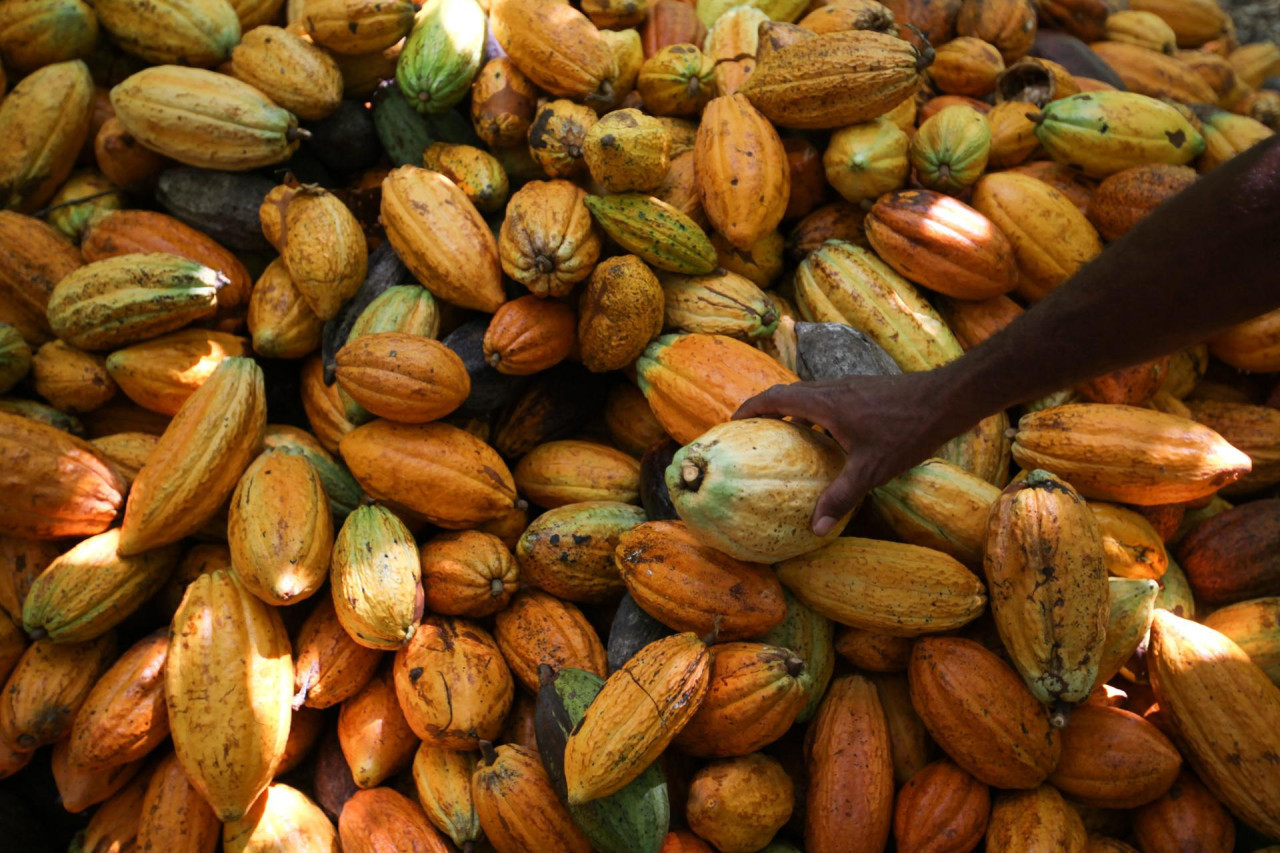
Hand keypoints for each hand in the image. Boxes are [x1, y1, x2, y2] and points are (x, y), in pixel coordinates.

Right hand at [733, 370, 973, 535]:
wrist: (945, 400)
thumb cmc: (906, 432)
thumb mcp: (870, 470)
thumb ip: (840, 497)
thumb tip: (816, 528)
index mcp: (824, 404)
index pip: (774, 398)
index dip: (750, 408)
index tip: (733, 422)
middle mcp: (832, 389)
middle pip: (788, 393)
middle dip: (766, 410)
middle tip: (753, 433)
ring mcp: (850, 386)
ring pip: (809, 394)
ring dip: (792, 411)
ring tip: (784, 438)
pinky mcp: (865, 389)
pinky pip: (828, 398)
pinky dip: (814, 413)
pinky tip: (827, 438)